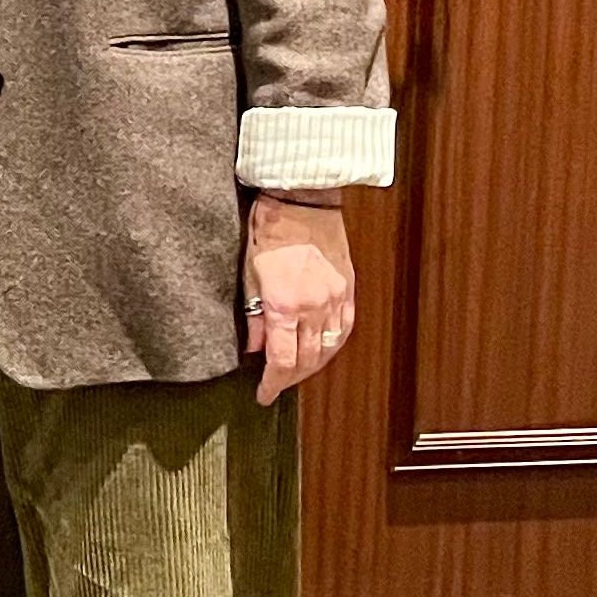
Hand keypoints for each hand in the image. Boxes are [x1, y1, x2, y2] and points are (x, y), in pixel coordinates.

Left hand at [243, 191, 358, 404]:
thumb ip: (251, 315)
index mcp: (284, 305)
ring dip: (313, 366)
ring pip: (329, 348)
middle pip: (307, 360)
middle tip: (275, 386)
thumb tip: (253, 348)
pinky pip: (345, 328)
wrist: (302, 202)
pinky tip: (323, 351)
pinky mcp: (348, 288)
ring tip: (296, 373)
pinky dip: (333, 345)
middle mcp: (314, 307)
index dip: (272, 383)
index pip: (282, 360)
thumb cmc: (268, 232)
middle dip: (290, 379)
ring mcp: (335, 298)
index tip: (262, 395)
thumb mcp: (248, 275)